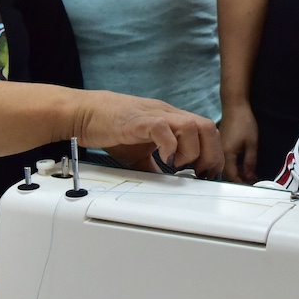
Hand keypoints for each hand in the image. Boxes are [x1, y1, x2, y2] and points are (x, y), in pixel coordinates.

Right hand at [73, 91, 223, 178]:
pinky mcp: (140, 120)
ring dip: (192, 151)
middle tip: (199, 172)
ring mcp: (155, 115)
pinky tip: (163, 158)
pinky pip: (164, 128)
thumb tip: (166, 185)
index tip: (207, 173)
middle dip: (210, 154)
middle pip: (207, 127)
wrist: (84, 113)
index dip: (213, 153)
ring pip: (192, 126)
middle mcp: (168, 114)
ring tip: (178, 165)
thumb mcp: (139, 152)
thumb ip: (154, 165)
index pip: (207, 131)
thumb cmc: (110, 128)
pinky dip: (169, 146)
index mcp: (171, 120)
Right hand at [219, 101, 261, 183]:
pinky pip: (225, 161)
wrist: (234, 106)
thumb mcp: (251, 144)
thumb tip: (250, 177)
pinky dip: (234, 166)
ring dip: (236, 173)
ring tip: (249, 176)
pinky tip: (243, 166)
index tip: (252, 187)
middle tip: (252, 183)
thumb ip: (250, 162)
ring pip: (225, 168)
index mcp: (225, 155)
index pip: (232, 177)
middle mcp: (219, 154)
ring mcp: (218, 150)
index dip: (242, 184)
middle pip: (226, 174)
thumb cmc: (244, 123)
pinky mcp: (220, 146)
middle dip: (239, 181)